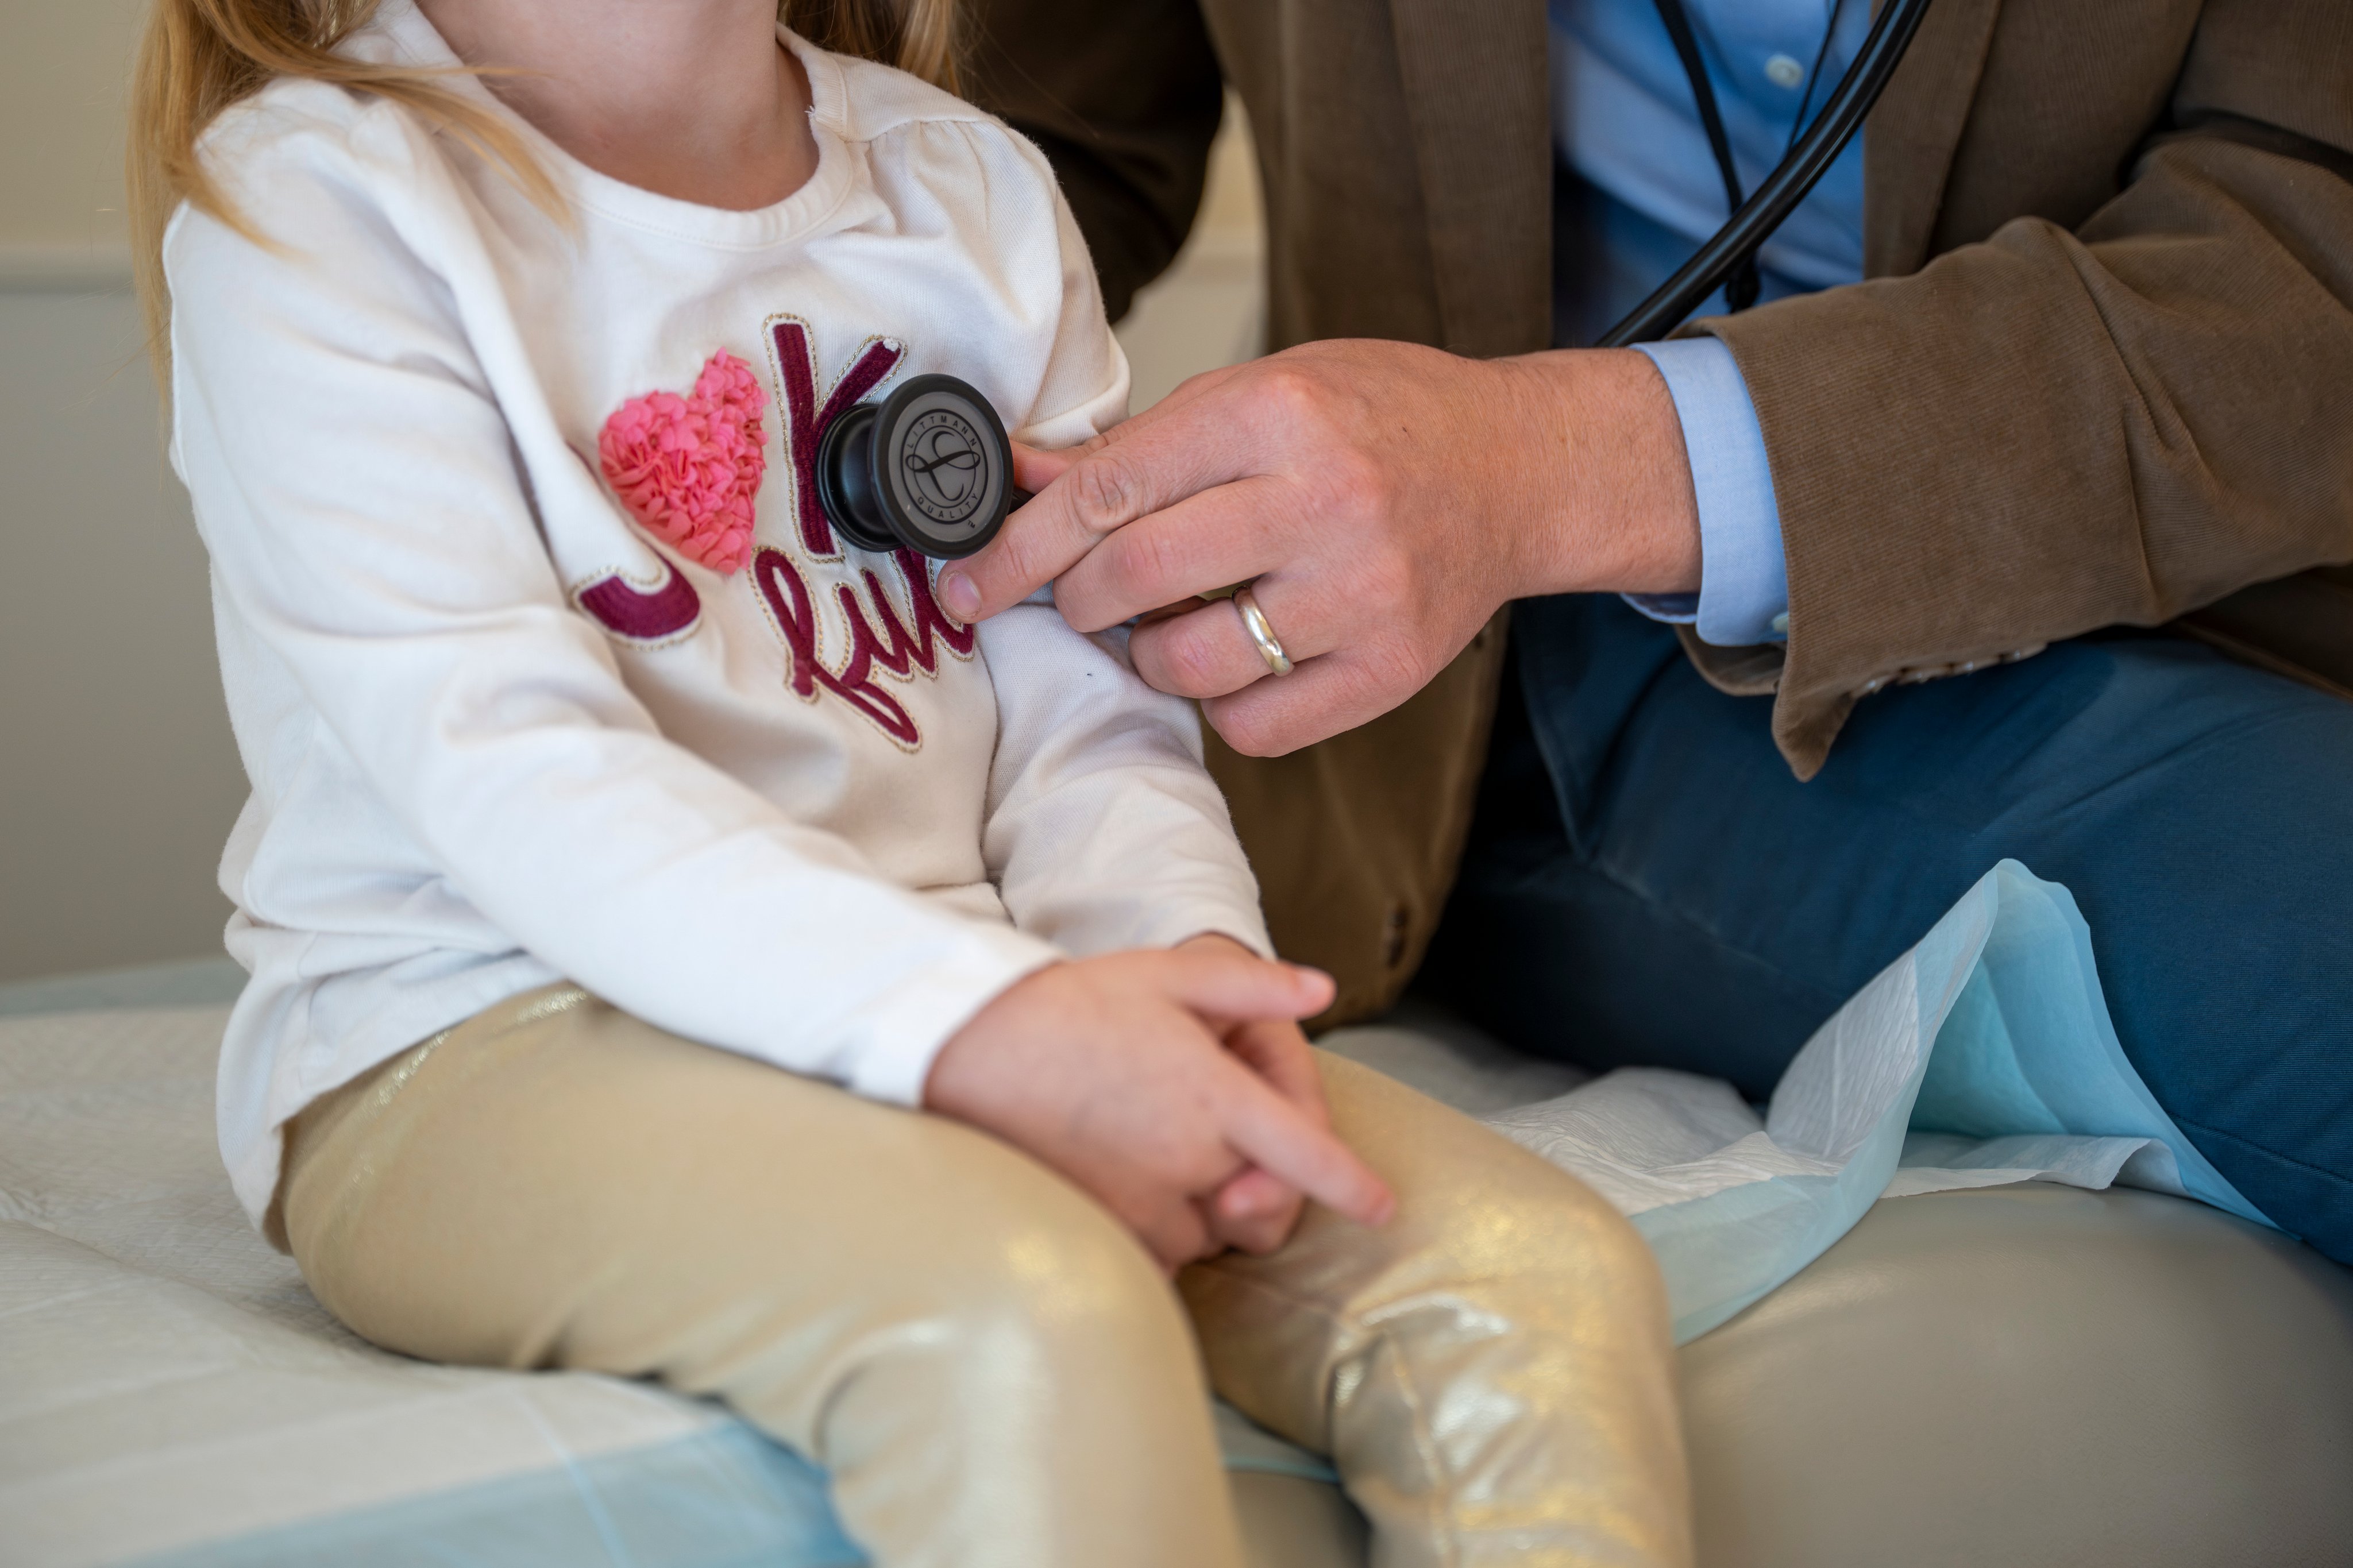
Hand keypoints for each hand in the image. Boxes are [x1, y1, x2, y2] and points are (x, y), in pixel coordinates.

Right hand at [924, 944, 1393, 1271]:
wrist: (972, 1042)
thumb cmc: (1072, 1002)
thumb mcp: (1166, 974)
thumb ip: (1250, 986)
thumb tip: (1322, 989)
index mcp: (1214, 1094)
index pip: (1307, 1155)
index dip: (1351, 1187)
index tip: (1381, 1207)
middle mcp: (1189, 1156)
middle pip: (1256, 1198)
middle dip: (1246, 1176)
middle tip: (1191, 1125)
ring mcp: (1143, 1200)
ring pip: (1205, 1232)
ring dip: (1198, 1205)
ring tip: (1144, 1141)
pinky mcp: (1103, 1227)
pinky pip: (1155, 1255)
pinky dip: (1155, 1233)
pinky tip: (1121, 1180)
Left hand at [937, 340, 1700, 756]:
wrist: (1519, 471)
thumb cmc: (1383, 420)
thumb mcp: (1265, 391)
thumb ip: (1147, 442)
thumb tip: (1023, 480)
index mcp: (1279, 412)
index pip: (1109, 489)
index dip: (1021, 545)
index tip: (971, 581)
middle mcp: (1322, 501)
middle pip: (1134, 576)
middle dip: (1074, 601)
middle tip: (1073, 600)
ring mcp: (1361, 593)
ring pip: (1187, 662)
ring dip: (1147, 656)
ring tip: (1168, 624)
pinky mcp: (1389, 668)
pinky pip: (1253, 723)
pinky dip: (1221, 703)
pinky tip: (1236, 658)